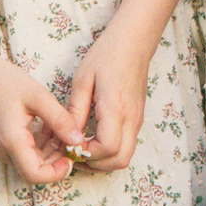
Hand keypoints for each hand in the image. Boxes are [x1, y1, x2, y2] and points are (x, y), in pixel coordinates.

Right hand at [0, 60, 85, 184]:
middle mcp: (2, 151)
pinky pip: (24, 154)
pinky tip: (48, 126)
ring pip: (31, 163)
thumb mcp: (38, 96)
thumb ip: (60, 120)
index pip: (34, 175)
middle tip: (70, 136)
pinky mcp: (1, 145)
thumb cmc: (5, 81)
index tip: (72, 156)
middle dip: (57, 158)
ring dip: (50, 150)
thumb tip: (77, 141)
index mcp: (11, 140)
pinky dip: (40, 145)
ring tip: (59, 126)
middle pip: (35, 170)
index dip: (56, 173)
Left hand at [65, 27, 152, 171]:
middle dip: (95, 164)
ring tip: (81, 147)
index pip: (107, 148)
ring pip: (125, 157)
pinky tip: (92, 139)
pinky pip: (126, 146)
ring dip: (103, 160)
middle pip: (119, 161)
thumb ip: (75, 110)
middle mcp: (131, 119)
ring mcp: (137, 120)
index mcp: (116, 108)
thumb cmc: (107, 55)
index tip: (69, 144)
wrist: (134, 41)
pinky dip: (110, 152)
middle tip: (74, 152)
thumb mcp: (83, 79)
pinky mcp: (137, 119)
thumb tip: (67, 136)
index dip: (87, 153)